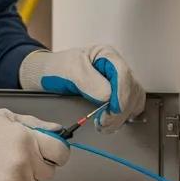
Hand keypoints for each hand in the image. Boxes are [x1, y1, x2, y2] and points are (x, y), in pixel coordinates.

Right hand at [0, 109, 70, 180]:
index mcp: (27, 139)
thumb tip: (57, 130)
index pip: (61, 152)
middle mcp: (25, 162)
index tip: (49, 152)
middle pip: (48, 171)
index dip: (56, 152)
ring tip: (1, 166)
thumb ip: (35, 124)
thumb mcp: (6, 117)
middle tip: (15, 157)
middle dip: (37, 165)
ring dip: (23, 178)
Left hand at [19, 45, 145, 131]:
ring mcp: (117, 81)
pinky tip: (110, 122)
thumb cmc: (56, 69)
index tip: (113, 110)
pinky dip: (122, 116)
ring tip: (104, 125)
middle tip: (104, 123)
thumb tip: (108, 96)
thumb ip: (89, 82)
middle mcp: (115, 68)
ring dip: (121, 115)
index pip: (123, 74)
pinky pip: (128, 106)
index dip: (122, 94)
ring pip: (133, 99)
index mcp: (106, 55)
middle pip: (132, 89)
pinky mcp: (115, 94)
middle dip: (120, 109)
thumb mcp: (70, 70)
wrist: (46, 77)